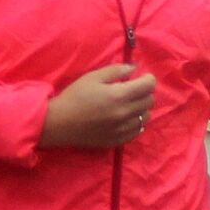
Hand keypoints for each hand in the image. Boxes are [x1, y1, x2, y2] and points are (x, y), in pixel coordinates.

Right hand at [42, 64, 156, 149]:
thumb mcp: (93, 77)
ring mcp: (123, 129)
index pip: (148, 86)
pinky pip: (138, 131)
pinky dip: (137, 122)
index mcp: (119, 95)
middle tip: (135, 89)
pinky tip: (127, 118)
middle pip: (150, 101)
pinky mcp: (118, 140)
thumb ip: (116, 70)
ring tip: (131, 104)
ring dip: (142, 108)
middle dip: (146, 92)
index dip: (149, 79)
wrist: (59, 123)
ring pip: (146, 117)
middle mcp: (125, 113)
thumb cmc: (75, 96)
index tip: (143, 77)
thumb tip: (134, 68)